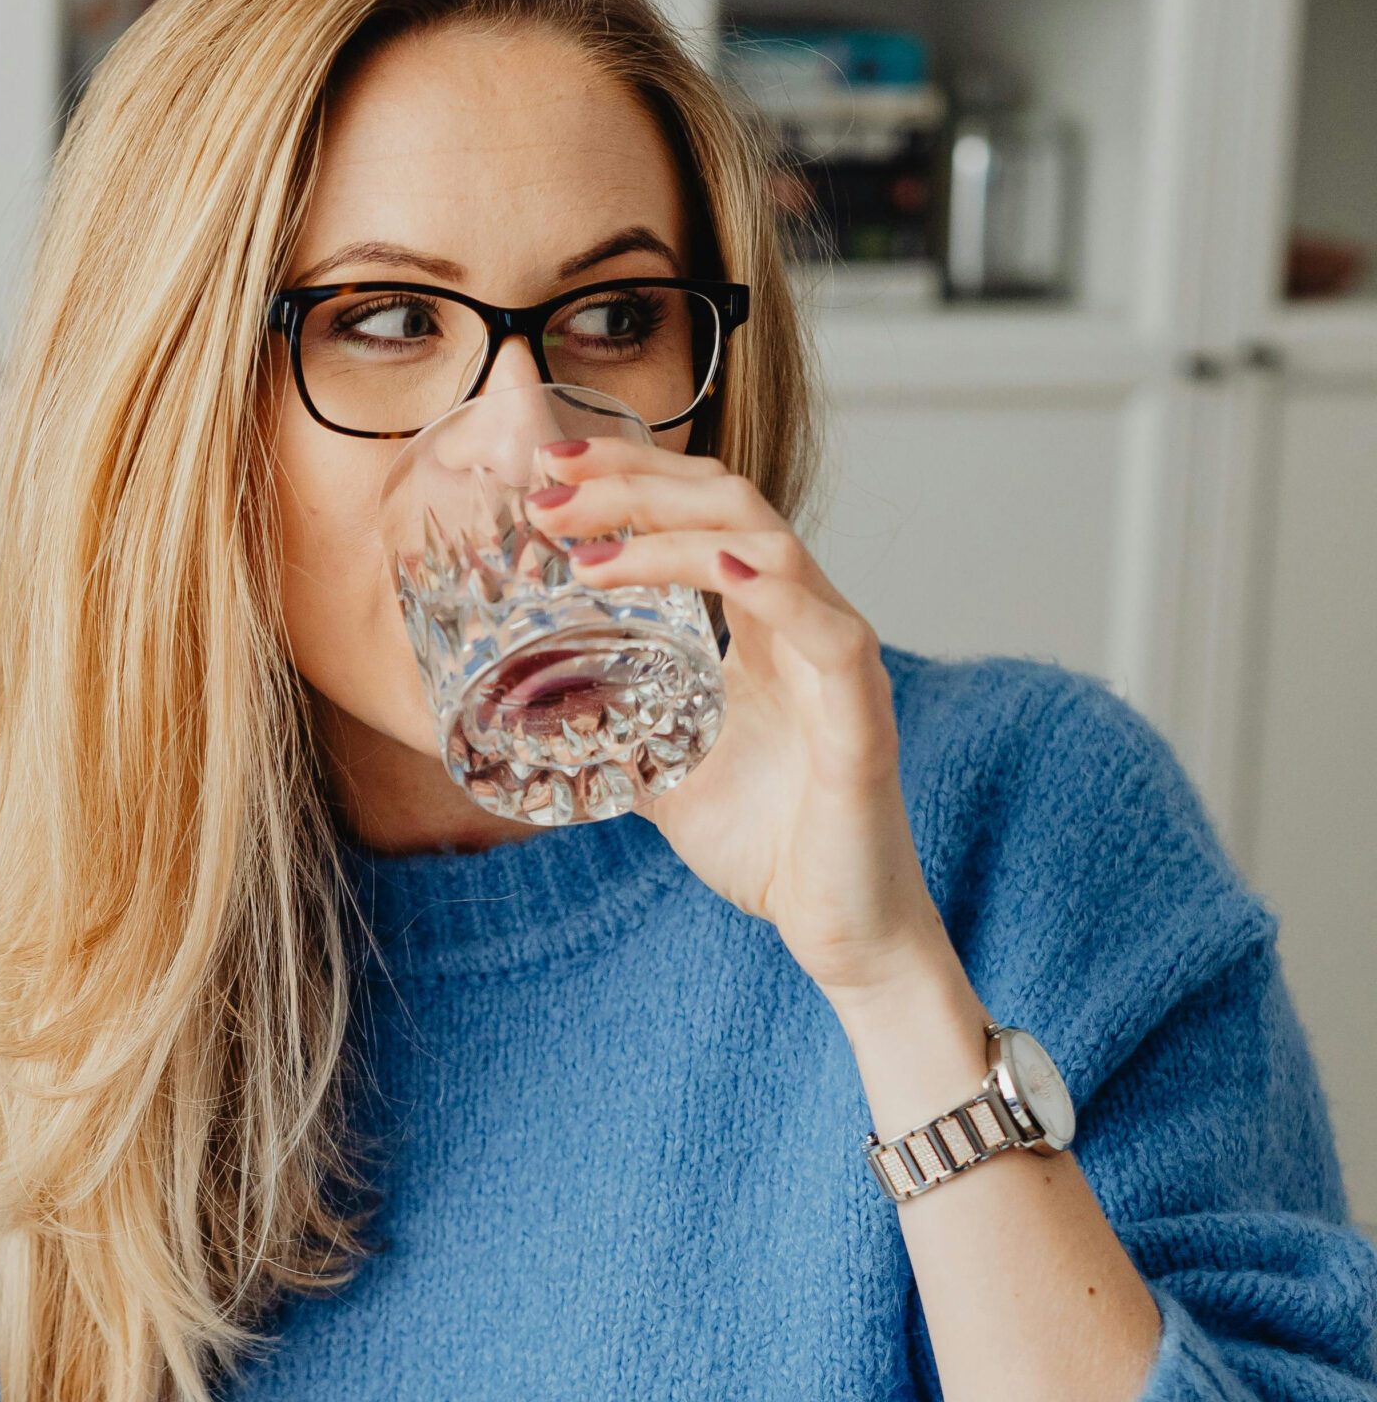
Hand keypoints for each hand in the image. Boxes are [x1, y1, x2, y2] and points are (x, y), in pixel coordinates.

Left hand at [527, 437, 947, 1006]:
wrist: (838, 932)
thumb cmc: (771, 848)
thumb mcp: (664, 776)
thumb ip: (618, 734)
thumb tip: (541, 721)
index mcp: (764, 628)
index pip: (701, 518)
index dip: (631, 481)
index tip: (551, 469)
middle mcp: (805, 624)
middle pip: (729, 504)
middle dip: (636, 481)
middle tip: (550, 481)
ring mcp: (839, 661)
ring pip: (769, 546)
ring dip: (673, 533)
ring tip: (587, 547)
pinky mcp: (860, 712)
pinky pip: (827, 628)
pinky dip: (771, 587)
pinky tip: (716, 570)